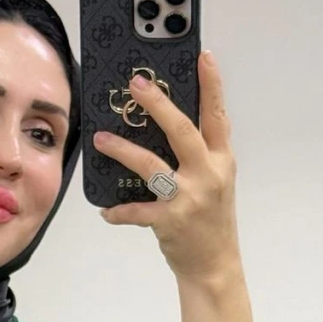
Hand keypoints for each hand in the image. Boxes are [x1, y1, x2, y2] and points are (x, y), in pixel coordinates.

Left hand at [92, 50, 240, 284]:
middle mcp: (208, 175)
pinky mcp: (170, 221)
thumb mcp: (216, 181)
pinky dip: (118, 211)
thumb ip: (202, 154)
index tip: (203, 56)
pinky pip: (136, 211)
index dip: (212, 86)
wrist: (214, 266)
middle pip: (182, 131)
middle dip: (158, 105)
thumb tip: (169, 123)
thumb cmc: (211, 220)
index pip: (217, 116)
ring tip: (101, 138)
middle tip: (135, 83)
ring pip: (151, 166)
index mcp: (221, 161)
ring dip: (123, 150)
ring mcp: (189, 198)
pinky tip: (105, 211)